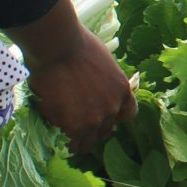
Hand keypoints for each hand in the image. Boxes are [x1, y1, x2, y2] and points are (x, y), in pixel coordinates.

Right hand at [4, 0, 136, 154]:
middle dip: (94, 128)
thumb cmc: (77, 45)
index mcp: (123, 90)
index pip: (128, 114)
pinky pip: (73, 140)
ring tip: (68, 136)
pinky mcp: (76, 126)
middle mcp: (113, 108)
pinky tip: (59, 133)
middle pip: (106, 130)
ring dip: (79, 137)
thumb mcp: (103, 64)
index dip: (114, 115)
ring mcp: (95, 119)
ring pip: (89, 141)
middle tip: (79, 124)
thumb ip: (104, 84)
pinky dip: (66, 136)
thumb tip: (93, 96)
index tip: (103, 114)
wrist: (59, 48)